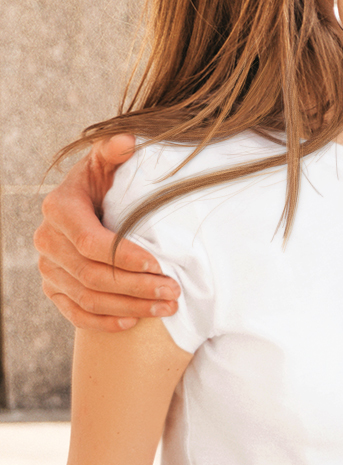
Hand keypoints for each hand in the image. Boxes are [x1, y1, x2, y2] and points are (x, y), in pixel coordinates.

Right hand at [34, 135, 179, 331]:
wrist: (88, 202)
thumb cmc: (106, 179)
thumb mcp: (108, 161)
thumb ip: (115, 151)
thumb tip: (127, 141)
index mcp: (60, 209)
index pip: (91, 242)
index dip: (124, 256)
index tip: (159, 263)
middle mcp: (48, 241)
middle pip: (92, 275)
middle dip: (136, 286)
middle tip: (173, 290)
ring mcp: (49, 268)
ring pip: (88, 297)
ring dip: (130, 306)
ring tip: (167, 306)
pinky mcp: (54, 288)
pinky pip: (75, 312)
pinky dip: (103, 321)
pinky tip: (133, 323)